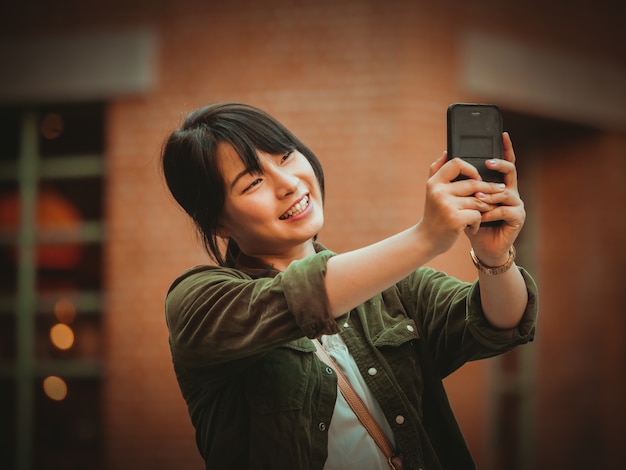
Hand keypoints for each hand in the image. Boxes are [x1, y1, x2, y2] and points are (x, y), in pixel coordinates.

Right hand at [417, 147, 505, 256]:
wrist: (426, 240)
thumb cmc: (433, 214)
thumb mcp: (431, 191)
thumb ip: (437, 170)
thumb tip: (447, 152)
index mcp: (434, 183)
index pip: (457, 163)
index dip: (471, 168)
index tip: (479, 177)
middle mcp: (439, 192)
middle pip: (474, 183)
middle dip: (489, 188)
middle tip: (501, 190)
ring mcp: (447, 206)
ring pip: (478, 200)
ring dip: (484, 207)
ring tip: (484, 212)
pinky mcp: (455, 220)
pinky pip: (477, 215)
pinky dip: (477, 222)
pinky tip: (473, 227)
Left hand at [466, 132, 525, 264]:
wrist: (480, 245)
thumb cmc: (470, 220)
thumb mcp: (459, 197)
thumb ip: (453, 177)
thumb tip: (444, 153)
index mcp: (497, 183)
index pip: (504, 162)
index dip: (506, 148)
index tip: (503, 134)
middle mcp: (509, 191)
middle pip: (510, 171)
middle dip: (499, 165)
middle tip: (486, 163)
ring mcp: (516, 204)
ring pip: (505, 192)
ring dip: (488, 195)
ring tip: (476, 198)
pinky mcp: (517, 217)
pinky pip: (505, 211)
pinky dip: (491, 213)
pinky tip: (481, 217)